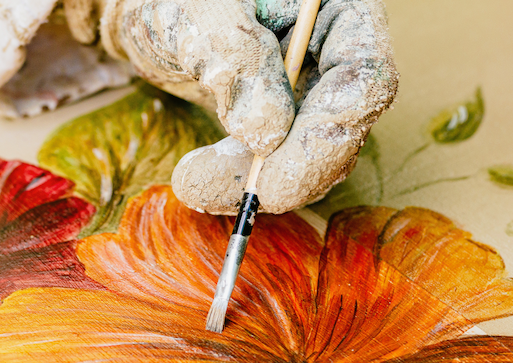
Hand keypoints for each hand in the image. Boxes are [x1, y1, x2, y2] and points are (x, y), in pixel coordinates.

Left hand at [99, 0, 397, 213]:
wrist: (151, 11)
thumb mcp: (198, 13)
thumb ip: (235, 57)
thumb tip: (269, 131)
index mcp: (332, 6)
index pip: (362, 73)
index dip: (327, 133)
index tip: (276, 177)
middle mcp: (335, 47)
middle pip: (344, 125)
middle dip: (289, 172)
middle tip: (231, 194)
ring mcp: (313, 86)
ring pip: (314, 156)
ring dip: (260, 184)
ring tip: (194, 185)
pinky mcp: (284, 120)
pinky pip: (280, 163)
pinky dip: (244, 182)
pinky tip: (200, 183)